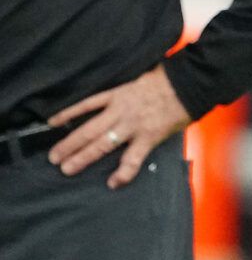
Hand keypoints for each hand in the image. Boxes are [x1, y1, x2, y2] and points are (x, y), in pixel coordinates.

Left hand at [48, 65, 191, 187]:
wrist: (192, 81)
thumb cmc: (172, 77)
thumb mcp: (144, 76)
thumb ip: (131, 87)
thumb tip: (125, 91)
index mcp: (119, 94)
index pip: (86, 104)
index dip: (67, 114)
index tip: (51, 123)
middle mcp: (121, 111)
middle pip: (88, 130)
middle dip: (69, 144)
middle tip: (54, 157)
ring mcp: (133, 126)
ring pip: (101, 145)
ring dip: (82, 158)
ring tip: (68, 168)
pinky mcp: (148, 137)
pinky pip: (132, 159)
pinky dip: (123, 173)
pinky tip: (114, 183)